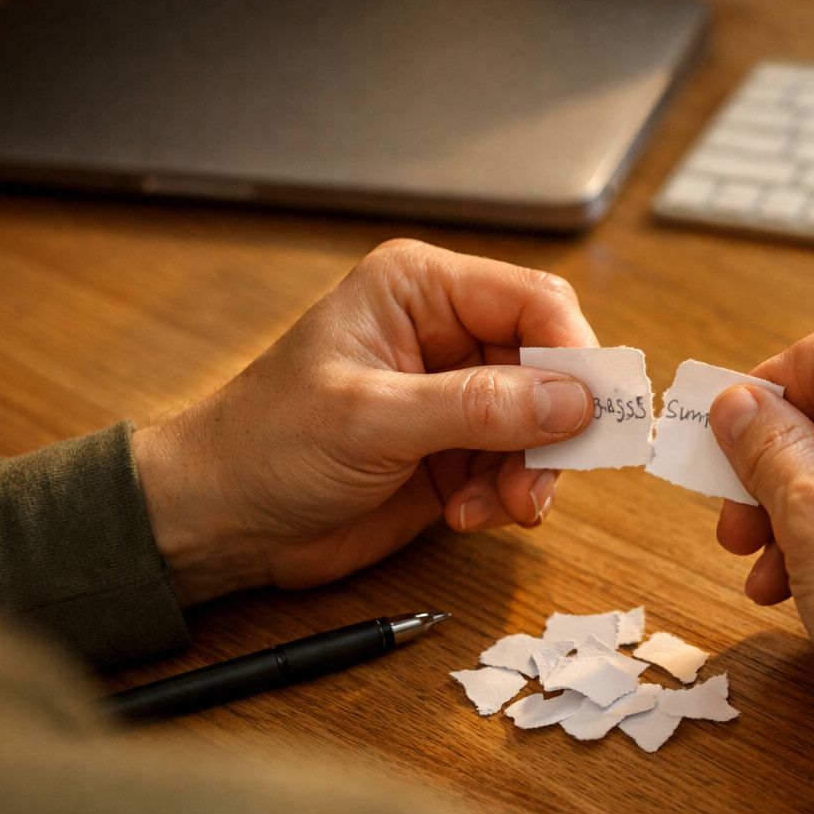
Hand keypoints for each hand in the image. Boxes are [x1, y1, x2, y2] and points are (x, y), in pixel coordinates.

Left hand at [132, 239, 597, 606]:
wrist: (221, 521)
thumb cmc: (265, 445)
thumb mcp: (371, 419)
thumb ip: (477, 407)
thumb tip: (572, 399)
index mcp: (421, 291)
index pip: (534, 301)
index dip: (574, 352)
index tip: (593, 410)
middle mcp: (446, 335)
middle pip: (551, 367)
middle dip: (554, 428)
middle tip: (540, 478)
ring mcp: (454, 397)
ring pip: (543, 425)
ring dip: (530, 472)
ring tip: (494, 506)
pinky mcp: (455, 452)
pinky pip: (516, 468)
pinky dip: (505, 498)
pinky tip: (465, 515)